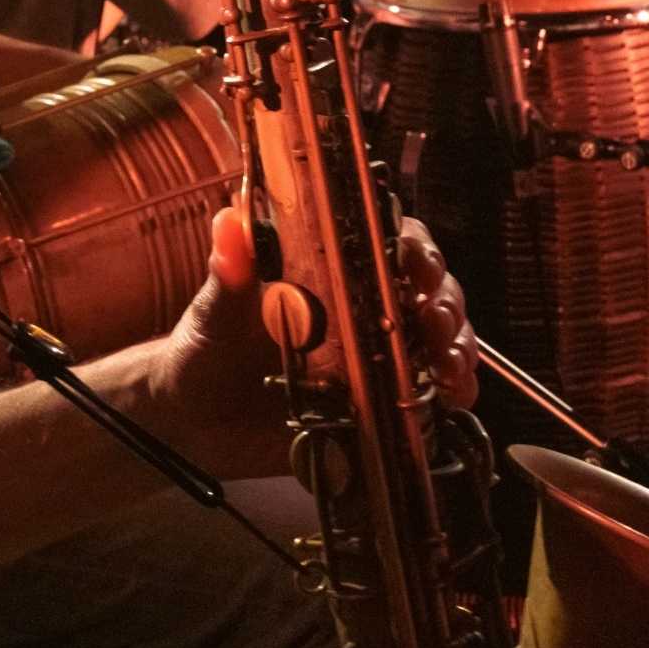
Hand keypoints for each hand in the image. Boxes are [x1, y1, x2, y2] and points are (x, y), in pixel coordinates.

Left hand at [151, 206, 478, 472]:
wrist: (191, 427)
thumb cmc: (202, 351)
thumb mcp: (212, 311)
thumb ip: (228, 272)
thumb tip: (229, 220)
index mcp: (326, 269)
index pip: (386, 238)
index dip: (412, 244)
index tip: (417, 260)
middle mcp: (359, 306)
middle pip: (425, 286)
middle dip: (443, 299)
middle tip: (436, 320)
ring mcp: (373, 355)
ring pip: (438, 336)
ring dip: (457, 343)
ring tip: (450, 364)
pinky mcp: (377, 404)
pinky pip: (430, 393)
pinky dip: (453, 392)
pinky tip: (455, 396)